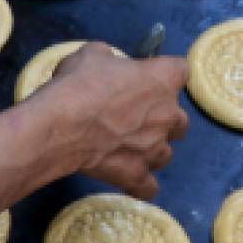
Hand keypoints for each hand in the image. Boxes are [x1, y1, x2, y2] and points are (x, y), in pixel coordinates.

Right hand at [41, 43, 189, 199]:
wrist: (62, 125)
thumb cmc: (79, 83)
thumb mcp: (90, 54)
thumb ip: (109, 59)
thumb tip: (109, 64)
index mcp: (161, 79)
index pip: (180, 69)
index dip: (165, 72)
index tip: (148, 76)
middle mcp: (167, 115)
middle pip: (181, 119)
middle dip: (163, 118)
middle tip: (136, 116)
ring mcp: (155, 149)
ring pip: (166, 153)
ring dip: (151, 150)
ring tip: (127, 147)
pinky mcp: (137, 175)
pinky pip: (148, 187)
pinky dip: (140, 184)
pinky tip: (127, 176)